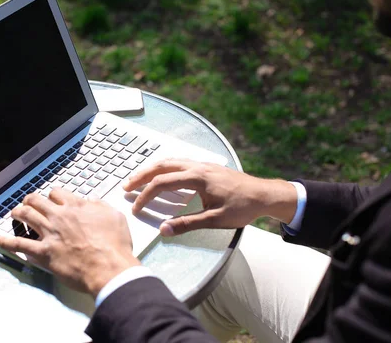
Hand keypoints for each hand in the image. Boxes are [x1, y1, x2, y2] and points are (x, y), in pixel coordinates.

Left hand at [0, 189, 139, 297]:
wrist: (108, 267)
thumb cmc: (114, 244)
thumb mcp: (115, 217)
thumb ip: (100, 205)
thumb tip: (92, 198)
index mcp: (76, 207)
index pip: (57, 193)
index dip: (54, 195)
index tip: (54, 199)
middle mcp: (59, 216)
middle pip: (37, 201)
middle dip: (31, 200)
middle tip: (28, 203)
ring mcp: (49, 234)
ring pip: (26, 216)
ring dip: (18, 213)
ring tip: (14, 213)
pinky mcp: (43, 252)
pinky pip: (19, 244)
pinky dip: (6, 241)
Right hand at [123, 159, 297, 235]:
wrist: (264, 195)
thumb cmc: (242, 207)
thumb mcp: (215, 220)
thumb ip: (187, 224)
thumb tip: (163, 229)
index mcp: (197, 178)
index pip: (162, 183)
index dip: (145, 196)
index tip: (135, 208)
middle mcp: (197, 166)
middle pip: (161, 166)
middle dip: (141, 175)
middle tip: (126, 186)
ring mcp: (202, 164)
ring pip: (170, 161)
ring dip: (151, 169)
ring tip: (138, 179)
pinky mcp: (206, 167)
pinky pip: (179, 162)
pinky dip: (164, 168)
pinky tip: (161, 175)